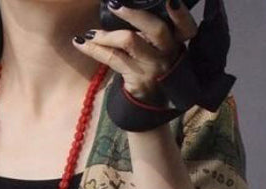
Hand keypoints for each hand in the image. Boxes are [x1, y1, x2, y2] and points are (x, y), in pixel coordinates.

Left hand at [72, 0, 198, 101]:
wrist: (152, 101)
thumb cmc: (154, 64)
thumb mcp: (161, 46)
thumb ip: (152, 28)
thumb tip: (122, 5)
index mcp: (177, 40)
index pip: (186, 26)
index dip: (180, 14)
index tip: (170, 1)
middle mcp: (168, 53)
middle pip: (155, 29)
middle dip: (134, 14)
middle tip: (113, 4)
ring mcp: (152, 67)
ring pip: (129, 42)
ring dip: (106, 34)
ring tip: (90, 33)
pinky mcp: (136, 78)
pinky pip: (112, 58)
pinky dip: (93, 48)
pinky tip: (80, 41)